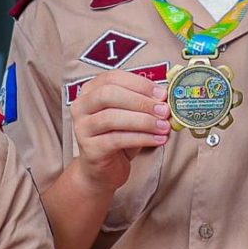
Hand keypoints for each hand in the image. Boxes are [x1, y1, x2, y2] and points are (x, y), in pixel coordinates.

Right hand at [70, 70, 171, 191]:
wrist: (102, 170)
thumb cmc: (118, 136)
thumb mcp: (131, 115)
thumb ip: (144, 103)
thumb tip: (166, 97)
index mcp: (90, 91)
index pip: (113, 78)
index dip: (140, 84)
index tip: (162, 94)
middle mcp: (81, 107)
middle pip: (109, 94)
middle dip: (141, 102)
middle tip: (164, 111)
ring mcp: (82, 128)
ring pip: (112, 118)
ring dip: (144, 121)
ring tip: (164, 127)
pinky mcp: (90, 149)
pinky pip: (117, 139)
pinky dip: (141, 138)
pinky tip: (158, 140)